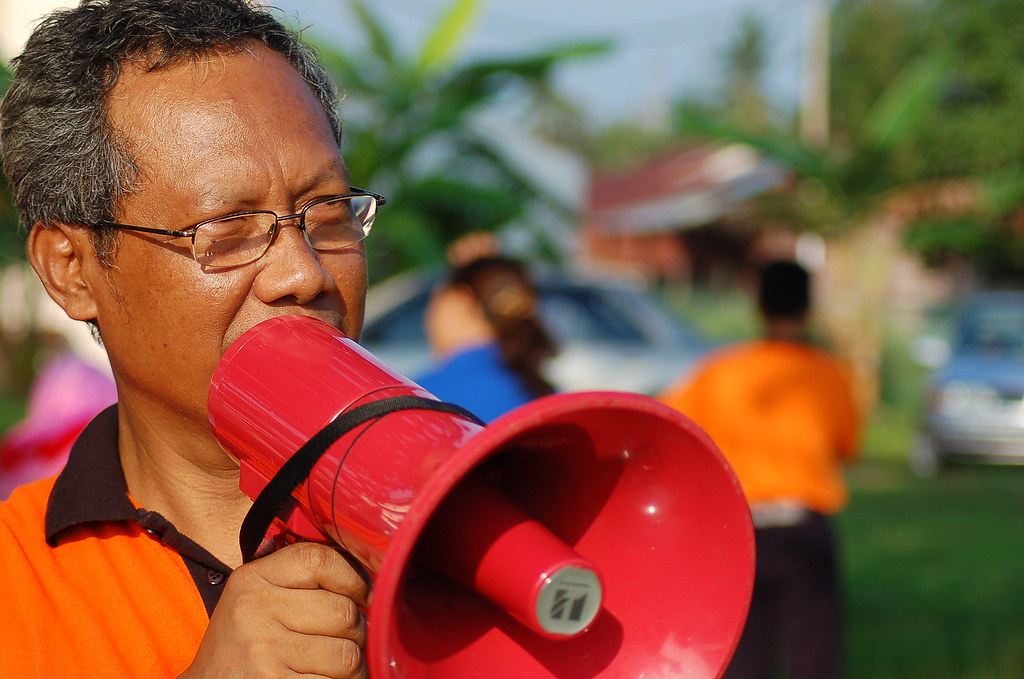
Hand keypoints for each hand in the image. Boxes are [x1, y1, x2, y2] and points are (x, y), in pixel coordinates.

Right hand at [179, 542, 370, 677]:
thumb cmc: (243, 645)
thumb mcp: (257, 599)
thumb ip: (300, 582)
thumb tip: (367, 581)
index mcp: (252, 578)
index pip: (319, 559)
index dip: (353, 578)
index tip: (362, 595)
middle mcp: (254, 609)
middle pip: (343, 611)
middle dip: (357, 631)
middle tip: (348, 641)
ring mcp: (262, 650)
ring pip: (346, 655)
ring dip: (353, 666)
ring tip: (340, 668)